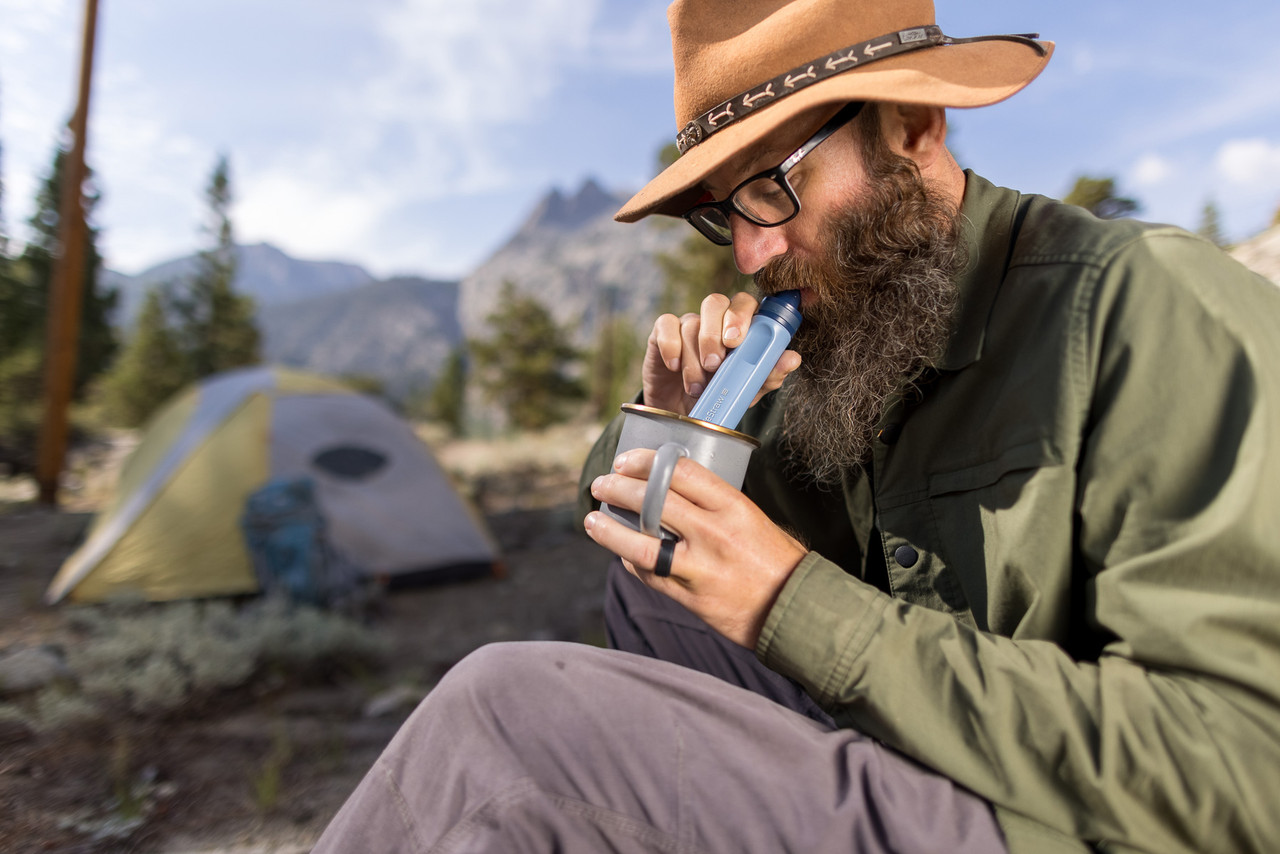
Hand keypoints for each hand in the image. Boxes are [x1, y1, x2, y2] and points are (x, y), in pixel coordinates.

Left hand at [583, 448, 806, 648]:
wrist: (795, 609)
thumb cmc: (776, 559)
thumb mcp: (752, 518)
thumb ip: (714, 505)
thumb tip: (672, 489)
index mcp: (733, 507)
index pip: (679, 472)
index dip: (645, 461)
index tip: (625, 460)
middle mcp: (713, 534)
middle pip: (652, 503)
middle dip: (618, 489)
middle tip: (601, 484)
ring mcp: (699, 568)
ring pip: (641, 544)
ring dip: (610, 531)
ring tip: (592, 520)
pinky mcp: (690, 597)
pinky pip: (650, 575)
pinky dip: (631, 561)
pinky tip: (622, 553)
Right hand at [642, 291, 801, 414]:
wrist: (684, 415)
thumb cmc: (719, 396)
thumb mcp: (746, 391)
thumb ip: (769, 374)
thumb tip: (793, 359)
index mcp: (739, 327)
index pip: (745, 303)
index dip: (741, 316)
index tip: (736, 341)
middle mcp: (714, 320)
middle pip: (715, 301)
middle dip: (714, 332)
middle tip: (715, 363)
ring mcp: (688, 324)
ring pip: (690, 323)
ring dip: (693, 358)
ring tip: (697, 386)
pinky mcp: (662, 333)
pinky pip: (665, 325)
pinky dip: (670, 347)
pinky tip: (674, 367)